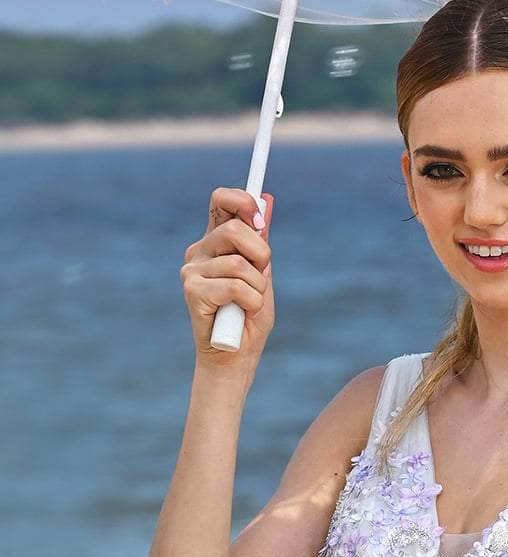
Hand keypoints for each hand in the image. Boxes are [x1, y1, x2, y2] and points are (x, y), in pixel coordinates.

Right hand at [180, 186, 273, 372]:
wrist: (236, 357)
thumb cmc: (249, 318)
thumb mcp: (262, 275)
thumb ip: (261, 241)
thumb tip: (267, 199)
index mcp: (216, 242)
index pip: (221, 201)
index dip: (242, 201)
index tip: (260, 221)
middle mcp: (200, 252)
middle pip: (235, 229)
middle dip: (261, 255)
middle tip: (260, 279)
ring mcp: (192, 270)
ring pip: (239, 263)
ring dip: (257, 288)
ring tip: (249, 304)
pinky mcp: (192, 290)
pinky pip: (235, 286)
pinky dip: (250, 302)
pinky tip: (242, 314)